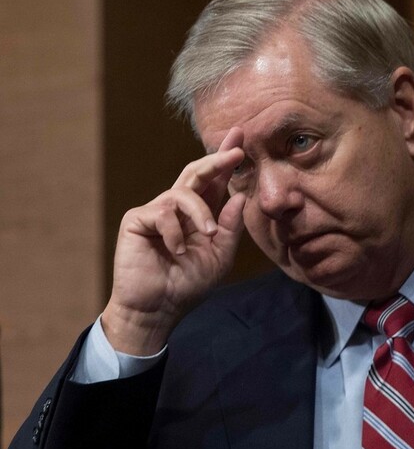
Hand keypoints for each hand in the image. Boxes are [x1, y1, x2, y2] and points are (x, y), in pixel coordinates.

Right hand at [102, 128, 246, 354]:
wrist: (158, 308)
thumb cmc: (187, 284)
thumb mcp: (219, 256)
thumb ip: (230, 227)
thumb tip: (240, 196)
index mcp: (198, 215)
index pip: (214, 182)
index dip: (226, 161)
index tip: (241, 140)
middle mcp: (176, 208)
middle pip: (196, 173)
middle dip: (217, 160)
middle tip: (237, 151)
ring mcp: (155, 211)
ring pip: (183, 193)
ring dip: (201, 213)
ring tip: (208, 234)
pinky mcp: (137, 219)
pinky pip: (163, 214)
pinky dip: (175, 233)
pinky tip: (177, 251)